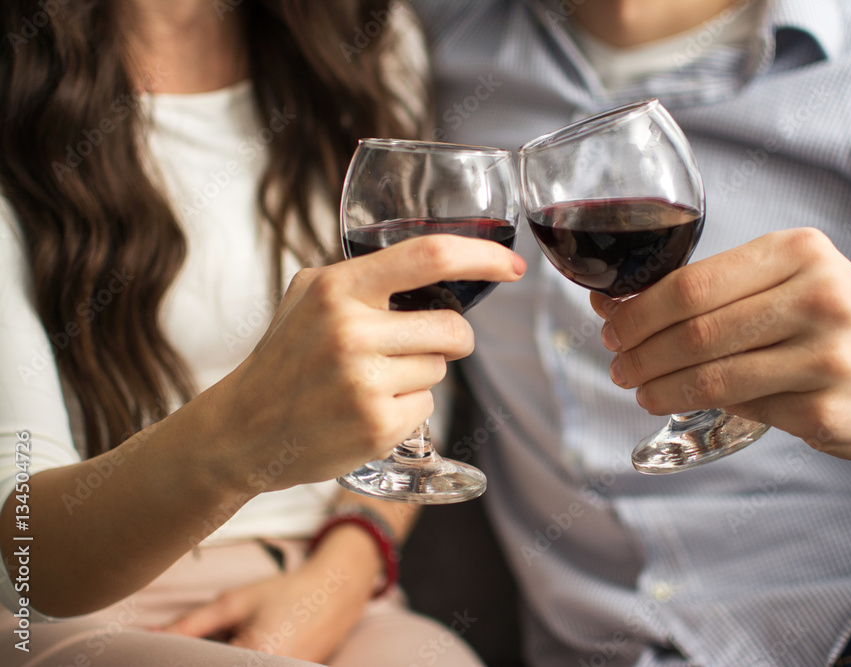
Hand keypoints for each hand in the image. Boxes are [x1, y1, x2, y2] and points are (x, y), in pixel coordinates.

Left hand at [162, 527, 382, 660]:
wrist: (336, 592)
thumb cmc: (284, 593)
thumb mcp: (234, 603)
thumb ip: (189, 626)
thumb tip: (148, 638)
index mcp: (255, 655)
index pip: (203, 665)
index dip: (182, 661)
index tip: (158, 659)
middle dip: (206, 661)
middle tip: (209, 641)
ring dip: (225, 661)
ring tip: (236, 639)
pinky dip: (244, 663)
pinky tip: (243, 653)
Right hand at [199, 235, 525, 492]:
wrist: (242, 430)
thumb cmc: (286, 355)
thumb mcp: (309, 294)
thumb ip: (364, 274)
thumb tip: (439, 263)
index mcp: (339, 289)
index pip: (430, 257)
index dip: (482, 257)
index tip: (511, 265)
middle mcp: (353, 334)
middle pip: (453, 329)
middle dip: (453, 338)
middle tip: (423, 344)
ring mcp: (365, 384)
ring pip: (441, 369)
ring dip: (421, 373)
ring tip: (373, 379)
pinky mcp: (377, 427)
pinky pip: (428, 407)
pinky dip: (408, 407)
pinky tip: (368, 407)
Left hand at [591, 228, 850, 463]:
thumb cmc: (832, 318)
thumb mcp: (788, 277)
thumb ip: (714, 285)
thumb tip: (615, 300)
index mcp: (800, 252)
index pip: (692, 284)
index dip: (639, 311)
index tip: (611, 325)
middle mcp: (820, 299)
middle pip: (696, 332)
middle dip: (641, 352)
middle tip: (618, 364)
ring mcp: (828, 359)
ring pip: (713, 378)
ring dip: (661, 387)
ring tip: (640, 387)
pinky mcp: (827, 412)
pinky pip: (742, 409)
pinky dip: (702, 407)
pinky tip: (684, 402)